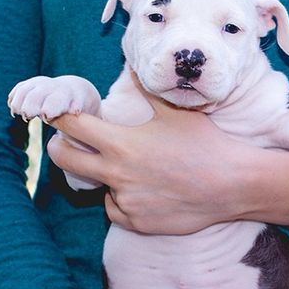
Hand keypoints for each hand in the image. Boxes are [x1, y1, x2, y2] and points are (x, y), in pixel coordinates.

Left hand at [47, 96, 258, 233]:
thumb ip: (147, 91)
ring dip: (105, 177)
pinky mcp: (138, 223)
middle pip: (65, 159)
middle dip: (59, 148)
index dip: (59, 116)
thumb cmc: (205, 144)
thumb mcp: (175, 112)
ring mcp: (126, 202)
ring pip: (97, 187)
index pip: (72, 125)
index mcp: (121, 144)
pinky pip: (117, 210)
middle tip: (65, 143)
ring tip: (131, 170)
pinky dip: (124, 201)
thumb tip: (133, 66)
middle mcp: (116, 175)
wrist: (232, 184)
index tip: (56, 114)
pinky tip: (145, 192)